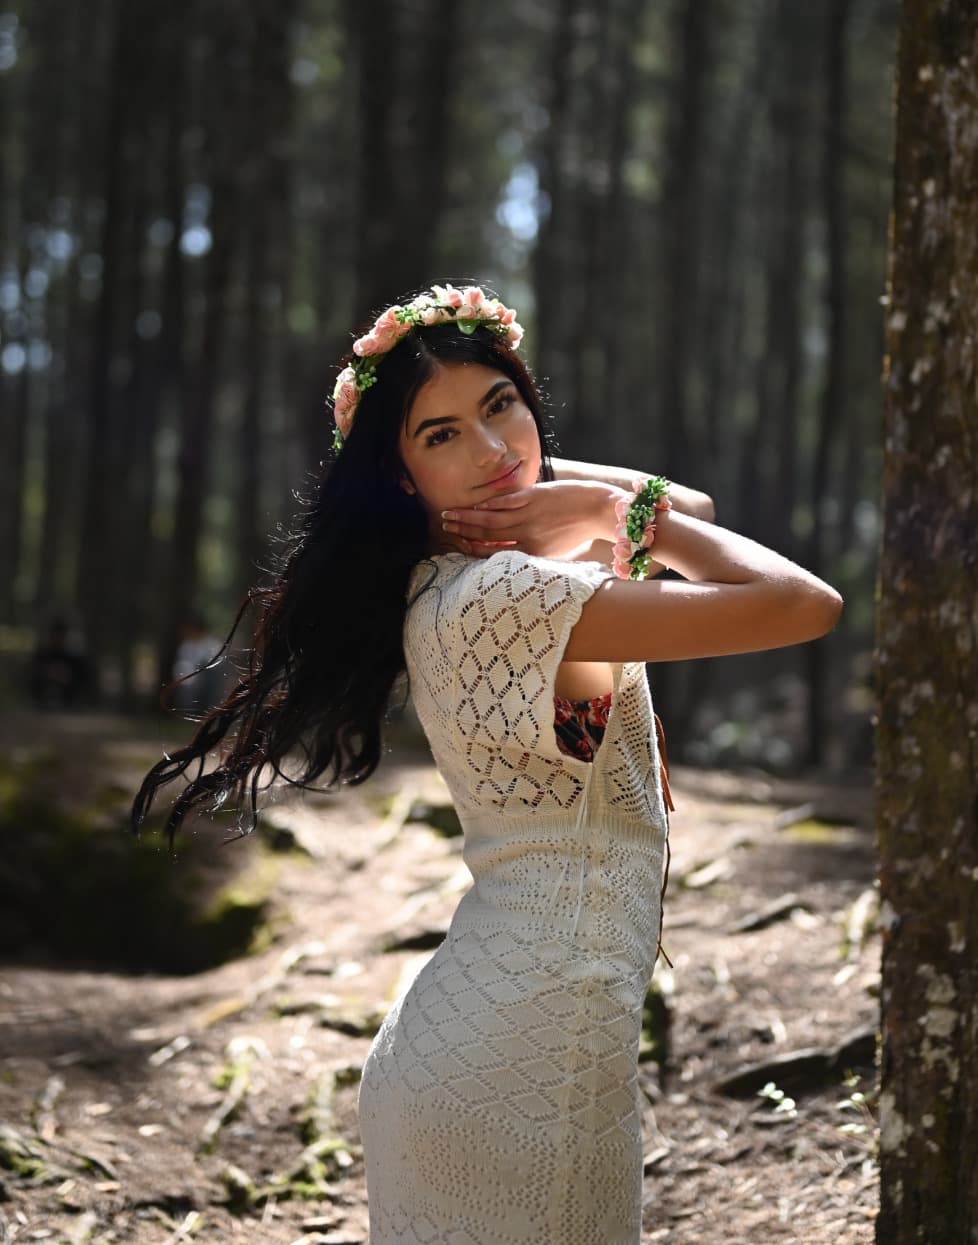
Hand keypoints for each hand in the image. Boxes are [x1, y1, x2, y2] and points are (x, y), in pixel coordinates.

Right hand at [440, 480, 626, 558]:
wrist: (601, 511)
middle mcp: (528, 538)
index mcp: (533, 555)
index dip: (474, 550)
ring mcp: (529, 516)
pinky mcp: (534, 498)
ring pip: (490, 520)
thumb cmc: (582, 533)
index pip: (496, 554)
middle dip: (463, 532)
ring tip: (449, 516)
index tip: (459, 545)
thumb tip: (513, 553)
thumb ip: (535, 553)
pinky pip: (504, 503)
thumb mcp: (558, 552)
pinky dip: (487, 504)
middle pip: (487, 537)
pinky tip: (474, 505)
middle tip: (445, 528)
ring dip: (466, 518)